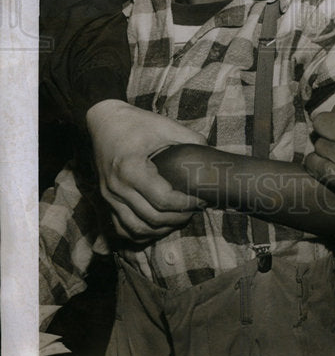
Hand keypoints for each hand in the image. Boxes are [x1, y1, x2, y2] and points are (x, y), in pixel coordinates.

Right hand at [86, 100, 206, 241]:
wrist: (103, 122)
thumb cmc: (136, 123)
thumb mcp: (165, 125)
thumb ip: (190, 138)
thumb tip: (210, 153)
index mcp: (131, 169)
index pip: (163, 200)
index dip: (186, 204)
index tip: (201, 199)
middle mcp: (117, 187)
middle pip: (151, 218)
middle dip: (178, 219)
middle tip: (195, 211)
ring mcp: (108, 197)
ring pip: (135, 229)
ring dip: (160, 231)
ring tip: (179, 220)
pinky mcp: (105, 201)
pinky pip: (121, 229)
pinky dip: (141, 234)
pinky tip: (158, 227)